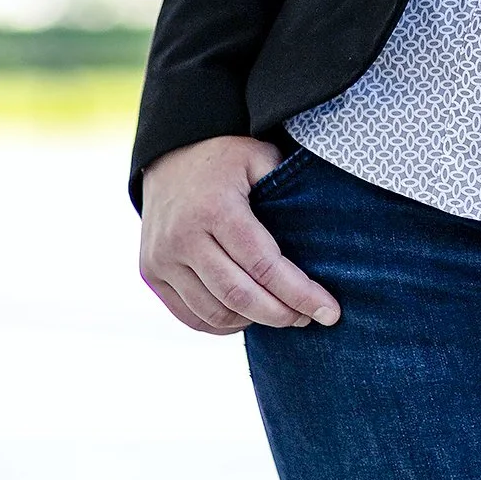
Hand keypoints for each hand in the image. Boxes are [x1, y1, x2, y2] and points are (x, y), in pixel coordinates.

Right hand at [139, 135, 341, 336]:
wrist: (167, 155)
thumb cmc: (225, 157)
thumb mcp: (259, 156)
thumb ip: (287, 188)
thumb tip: (323, 231)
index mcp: (216, 208)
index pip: (264, 265)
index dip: (300, 293)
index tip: (329, 311)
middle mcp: (184, 237)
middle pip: (240, 296)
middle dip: (282, 314)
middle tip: (309, 318)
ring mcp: (162, 258)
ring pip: (215, 312)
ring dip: (254, 322)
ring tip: (282, 314)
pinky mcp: (151, 272)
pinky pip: (190, 316)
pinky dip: (222, 324)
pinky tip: (247, 317)